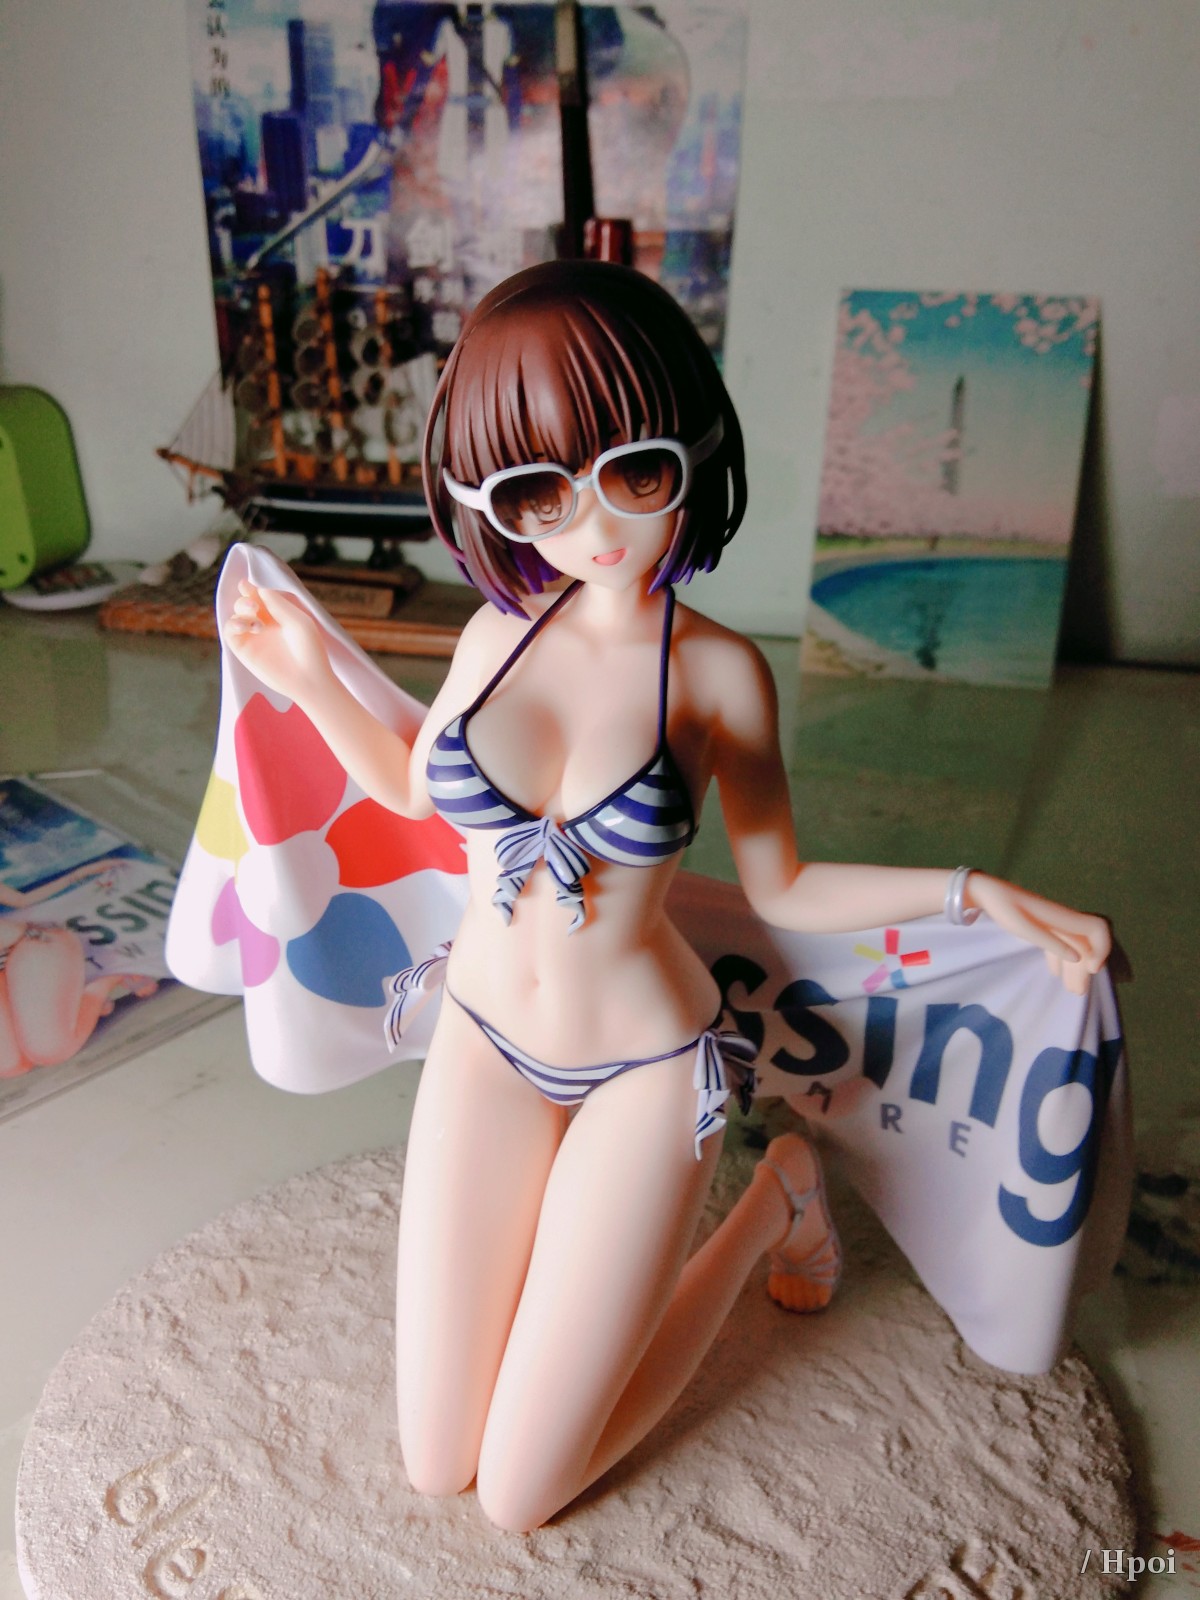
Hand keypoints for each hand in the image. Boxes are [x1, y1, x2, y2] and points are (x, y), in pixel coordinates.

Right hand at [223, 581, 334, 703]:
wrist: (308, 678)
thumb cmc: (309, 649)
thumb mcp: (298, 621)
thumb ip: (278, 604)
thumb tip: (258, 590)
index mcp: (279, 614)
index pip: (259, 597)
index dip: (250, 588)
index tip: (245, 584)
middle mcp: (264, 624)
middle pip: (245, 604)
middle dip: (245, 600)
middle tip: (254, 606)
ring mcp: (253, 637)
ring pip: (235, 616)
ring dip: (240, 611)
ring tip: (255, 619)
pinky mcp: (244, 651)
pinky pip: (230, 633)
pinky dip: (232, 625)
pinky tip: (245, 627)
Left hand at [965, 873, 1110, 995]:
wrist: (988, 893)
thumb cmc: (1005, 908)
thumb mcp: (1025, 928)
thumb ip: (1051, 943)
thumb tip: (1078, 958)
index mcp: (1064, 918)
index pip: (1098, 929)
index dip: (1102, 948)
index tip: (1091, 969)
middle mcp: (1064, 920)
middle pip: (1085, 944)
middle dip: (1085, 968)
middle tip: (1078, 992)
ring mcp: (1053, 924)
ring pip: (1072, 946)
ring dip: (1073, 968)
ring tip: (1071, 989)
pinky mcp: (1042, 926)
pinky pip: (1058, 944)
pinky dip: (1059, 960)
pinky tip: (1054, 974)